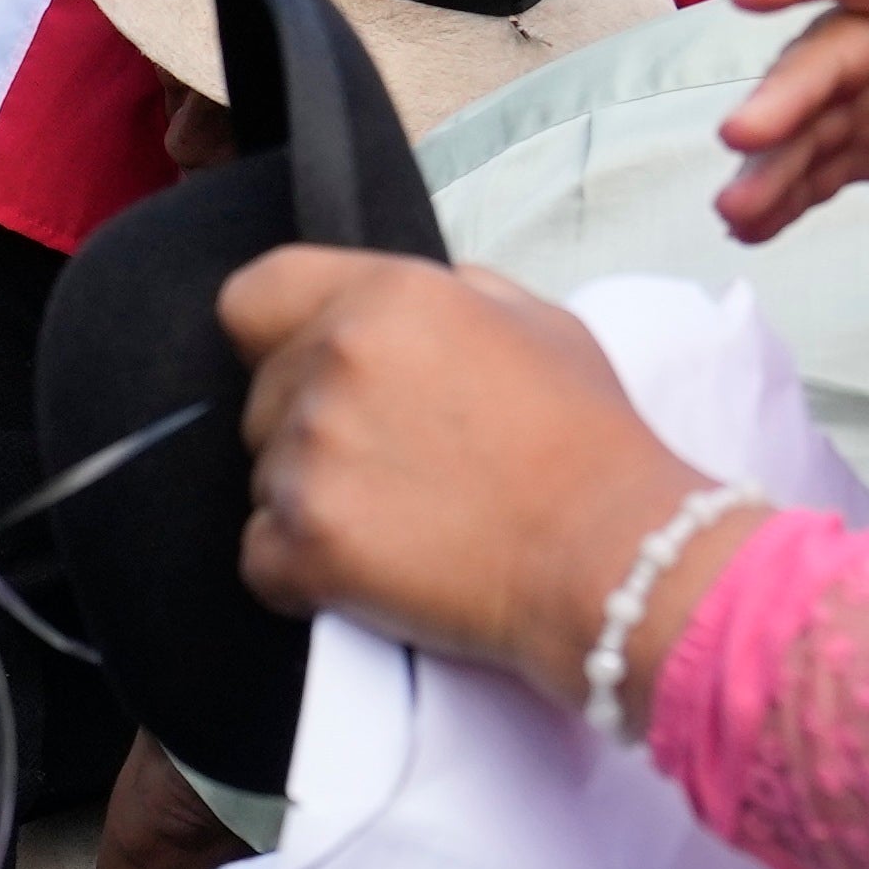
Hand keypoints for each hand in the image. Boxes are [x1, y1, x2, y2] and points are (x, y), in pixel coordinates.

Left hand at [224, 251, 715, 712]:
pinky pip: (261, 556)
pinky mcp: (304, 543)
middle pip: (261, 398)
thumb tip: (395, 302)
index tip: (306, 369)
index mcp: (387, 297)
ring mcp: (310, 455)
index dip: (273, 337)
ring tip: (403, 522)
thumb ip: (449, 294)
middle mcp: (335, 362)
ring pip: (263, 477)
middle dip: (311, 431)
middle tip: (399, 466)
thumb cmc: (589, 442)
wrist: (614, 555)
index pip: (255, 296)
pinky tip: (375, 572)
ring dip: (314, 502)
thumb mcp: (536, 321)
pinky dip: (304, 573)